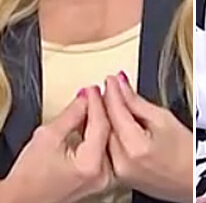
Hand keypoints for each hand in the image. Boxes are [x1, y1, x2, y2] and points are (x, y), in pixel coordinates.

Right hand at [0, 86, 112, 202]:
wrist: (21, 200)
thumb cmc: (28, 177)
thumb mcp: (47, 136)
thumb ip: (70, 115)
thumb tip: (85, 98)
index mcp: (91, 165)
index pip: (101, 124)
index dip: (96, 102)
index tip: (92, 89)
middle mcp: (103, 175)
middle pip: (109, 132)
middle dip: (103, 108)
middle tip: (98, 92)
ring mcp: (104, 179)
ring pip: (109, 140)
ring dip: (103, 120)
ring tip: (96, 103)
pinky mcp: (101, 179)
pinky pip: (106, 150)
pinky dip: (101, 135)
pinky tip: (94, 122)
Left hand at [103, 72, 192, 201]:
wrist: (192, 182)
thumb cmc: (187, 154)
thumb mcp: (166, 120)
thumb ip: (139, 104)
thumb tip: (122, 88)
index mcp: (135, 146)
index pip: (116, 111)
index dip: (113, 92)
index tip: (112, 79)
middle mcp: (121, 161)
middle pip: (105, 125)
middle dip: (104, 103)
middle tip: (107, 86)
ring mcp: (117, 171)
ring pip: (103, 137)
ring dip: (104, 117)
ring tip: (109, 102)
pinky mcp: (117, 176)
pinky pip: (106, 149)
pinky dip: (108, 133)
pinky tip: (112, 122)